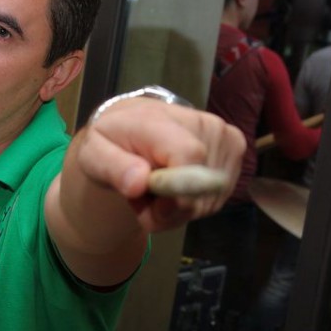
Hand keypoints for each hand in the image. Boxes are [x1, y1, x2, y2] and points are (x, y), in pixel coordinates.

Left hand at [78, 98, 244, 231]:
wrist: (135, 127)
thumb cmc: (113, 141)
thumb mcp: (94, 155)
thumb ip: (113, 168)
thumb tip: (139, 182)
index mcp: (164, 120)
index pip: (189, 157)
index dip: (174, 193)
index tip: (149, 204)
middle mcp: (203, 123)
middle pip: (199, 190)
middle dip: (168, 209)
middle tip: (141, 196)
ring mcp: (225, 137)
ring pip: (208, 201)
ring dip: (178, 210)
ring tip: (155, 190)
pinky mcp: (236, 150)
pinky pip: (216, 199)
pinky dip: (192, 205)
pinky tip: (175, 190)